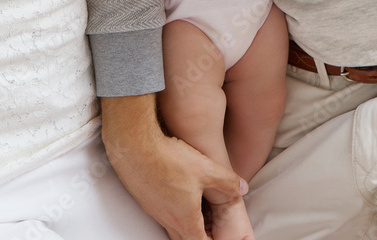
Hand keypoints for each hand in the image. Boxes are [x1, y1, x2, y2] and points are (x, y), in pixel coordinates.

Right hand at [102, 98, 245, 239]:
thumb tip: (242, 188)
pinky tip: (174, 193)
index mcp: (185, 219)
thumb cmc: (168, 159)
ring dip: (185, 224)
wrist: (134, 146)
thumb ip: (227, 181)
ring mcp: (154, 209)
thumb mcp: (205, 168)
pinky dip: (171, 210)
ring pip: (171, 226)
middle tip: (208, 231)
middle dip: (199, 237)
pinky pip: (160, 212)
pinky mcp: (144, 197)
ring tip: (194, 213)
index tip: (218, 238)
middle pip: (185, 239)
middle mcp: (168, 219)